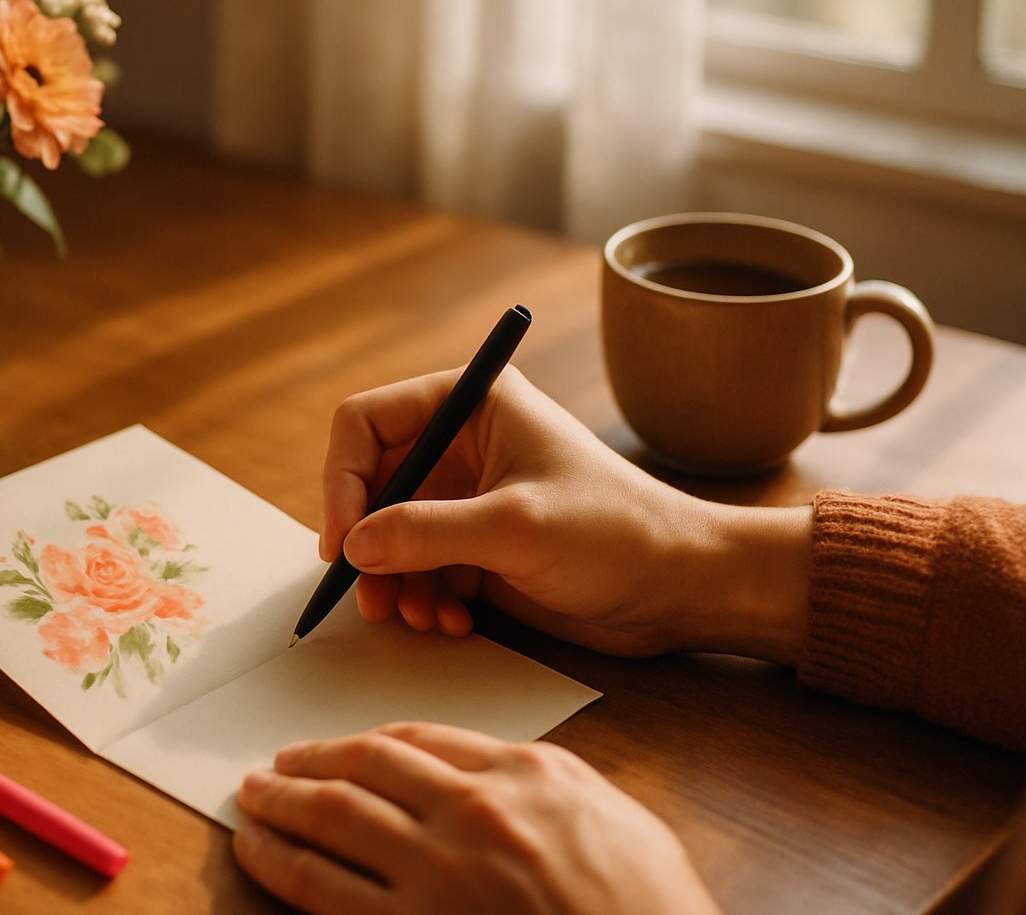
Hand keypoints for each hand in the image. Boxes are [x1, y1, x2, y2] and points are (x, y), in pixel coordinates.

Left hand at [233, 722, 719, 914]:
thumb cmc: (649, 907)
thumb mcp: (612, 816)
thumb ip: (540, 785)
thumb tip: (488, 774)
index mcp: (523, 772)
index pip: (421, 739)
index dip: (367, 740)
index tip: (341, 746)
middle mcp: (471, 812)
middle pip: (366, 768)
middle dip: (309, 763)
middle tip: (274, 763)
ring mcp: (438, 874)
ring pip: (333, 821)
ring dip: (281, 805)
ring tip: (252, 797)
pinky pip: (325, 890)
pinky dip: (281, 865)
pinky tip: (259, 853)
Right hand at [321, 367, 811, 661]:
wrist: (683, 588)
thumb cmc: (617, 533)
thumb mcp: (514, 528)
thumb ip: (425, 532)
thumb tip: (351, 546)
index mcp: (473, 403)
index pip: (366, 422)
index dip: (342, 480)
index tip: (342, 542)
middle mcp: (464, 444)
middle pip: (371, 484)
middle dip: (366, 543)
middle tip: (369, 598)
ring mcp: (469, 498)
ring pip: (389, 534)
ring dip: (394, 581)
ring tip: (420, 617)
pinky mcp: (479, 547)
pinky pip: (419, 570)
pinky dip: (424, 600)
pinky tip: (454, 622)